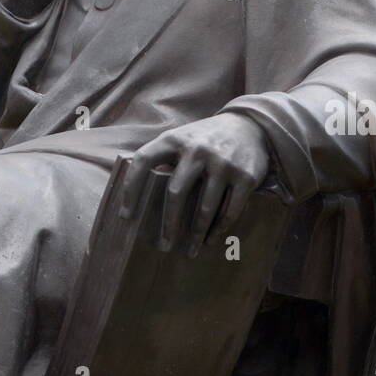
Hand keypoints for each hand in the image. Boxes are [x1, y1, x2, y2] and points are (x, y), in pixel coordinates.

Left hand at [119, 114, 270, 257]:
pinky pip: (229, 211)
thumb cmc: (205, 138)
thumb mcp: (182, 137)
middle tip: (163, 246)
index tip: (126, 216)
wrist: (249, 125)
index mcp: (174, 139)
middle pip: (176, 192)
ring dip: (196, 234)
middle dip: (169, 224)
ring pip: (205, 208)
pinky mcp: (245, 176)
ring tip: (190, 250)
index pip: (144, 160)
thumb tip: (139, 192)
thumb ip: (164, 157)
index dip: (131, 188)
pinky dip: (218, 229)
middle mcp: (197, 150)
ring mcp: (222, 163)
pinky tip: (210, 239)